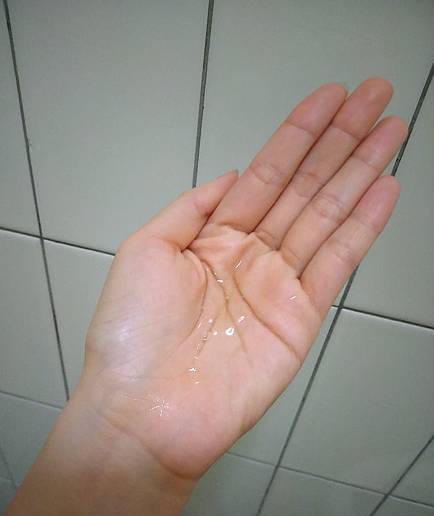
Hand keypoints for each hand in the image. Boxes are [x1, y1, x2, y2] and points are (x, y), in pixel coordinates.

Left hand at [82, 78, 406, 480]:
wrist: (144, 411)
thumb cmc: (131, 338)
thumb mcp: (144, 251)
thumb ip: (191, 210)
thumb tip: (229, 176)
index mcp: (212, 239)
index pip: (265, 174)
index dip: (298, 134)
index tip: (329, 99)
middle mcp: (249, 257)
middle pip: (304, 188)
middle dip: (340, 142)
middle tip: (374, 98)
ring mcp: (276, 287)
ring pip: (326, 217)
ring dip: (360, 173)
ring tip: (390, 132)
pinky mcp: (299, 319)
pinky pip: (336, 265)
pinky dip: (362, 228)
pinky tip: (382, 191)